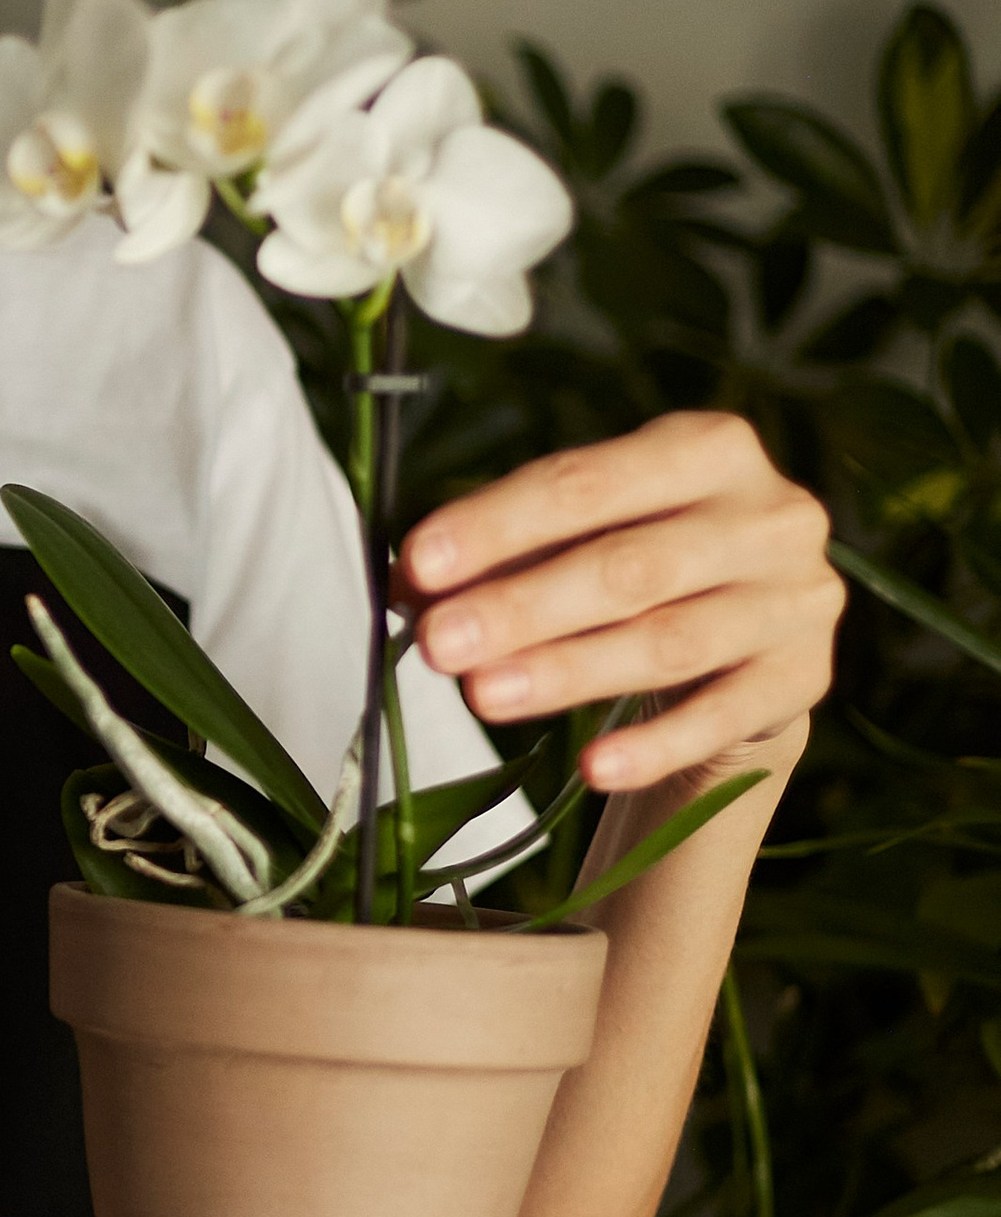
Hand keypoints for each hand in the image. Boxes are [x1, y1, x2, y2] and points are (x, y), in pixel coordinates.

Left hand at [399, 410, 840, 795]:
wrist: (751, 639)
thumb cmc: (645, 564)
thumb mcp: (581, 536)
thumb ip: (504, 552)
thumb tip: (409, 583)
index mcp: (709, 447)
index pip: (586, 482)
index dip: (498, 525)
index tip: (419, 564)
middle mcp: (771, 514)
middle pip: (630, 565)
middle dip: (523, 606)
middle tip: (438, 643)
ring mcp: (798, 597)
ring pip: (669, 641)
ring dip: (568, 672)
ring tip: (483, 696)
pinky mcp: (806, 677)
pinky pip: (721, 718)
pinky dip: (653, 747)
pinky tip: (591, 769)